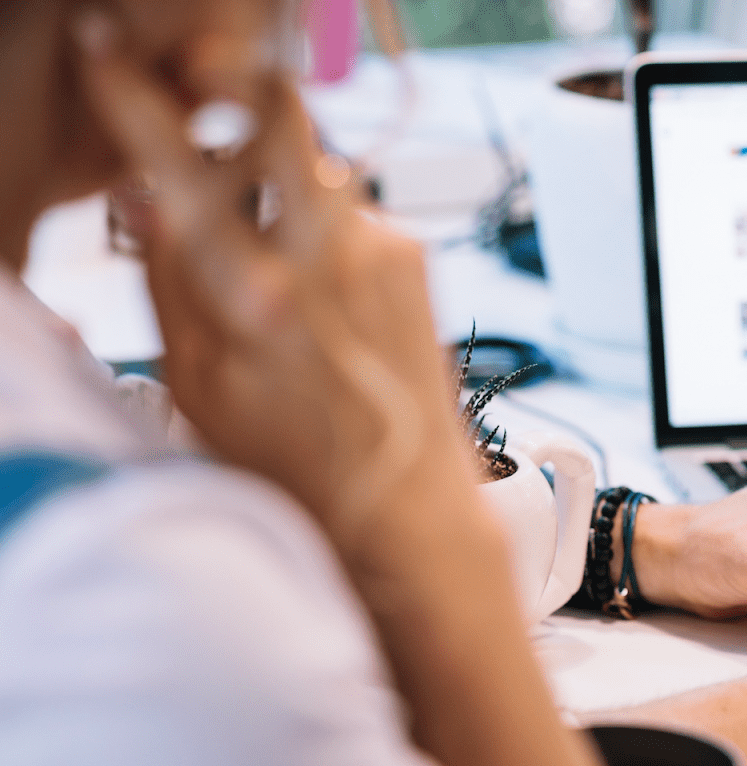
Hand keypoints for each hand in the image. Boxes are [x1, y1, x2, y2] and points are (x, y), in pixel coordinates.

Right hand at [78, 14, 484, 560]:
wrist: (407, 508)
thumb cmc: (299, 467)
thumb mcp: (198, 386)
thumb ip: (169, 281)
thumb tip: (143, 197)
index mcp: (255, 294)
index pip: (183, 160)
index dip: (139, 98)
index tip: (113, 60)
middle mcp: (327, 259)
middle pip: (280, 116)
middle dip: (235, 91)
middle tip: (205, 100)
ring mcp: (382, 251)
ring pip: (315, 163)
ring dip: (279, 171)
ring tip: (261, 234)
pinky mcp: (416, 258)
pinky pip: (353, 207)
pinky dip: (322, 220)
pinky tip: (316, 279)